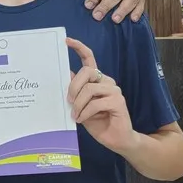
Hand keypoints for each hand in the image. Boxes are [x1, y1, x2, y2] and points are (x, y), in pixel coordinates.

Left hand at [66, 38, 139, 153]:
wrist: (116, 140)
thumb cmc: (98, 123)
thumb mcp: (80, 106)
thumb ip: (75, 92)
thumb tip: (64, 76)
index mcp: (97, 81)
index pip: (89, 59)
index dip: (79, 48)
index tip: (67, 41)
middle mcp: (107, 82)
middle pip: (87, 71)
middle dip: (73, 86)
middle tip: (68, 101)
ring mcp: (114, 91)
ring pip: (89, 89)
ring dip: (78, 104)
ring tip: (75, 115)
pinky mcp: (118, 102)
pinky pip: (96, 103)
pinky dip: (85, 112)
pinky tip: (81, 119)